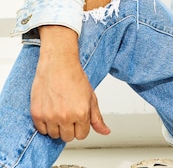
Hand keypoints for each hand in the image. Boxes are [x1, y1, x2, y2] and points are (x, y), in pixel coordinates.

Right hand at [30, 26, 110, 141]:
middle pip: (68, 137)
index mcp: (81, 113)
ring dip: (57, 127)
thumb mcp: (91, 97)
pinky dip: (45, 124)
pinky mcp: (37, 114)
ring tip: (59, 111)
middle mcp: (65, 116)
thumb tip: (105, 131)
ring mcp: (50, 116)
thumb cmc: (74, 77)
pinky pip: (41, 130)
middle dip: (70, 128)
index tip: (79, 119)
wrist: (58, 64)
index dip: (81, 127)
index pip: (82, 135)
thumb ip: (97, 118)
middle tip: (69, 114)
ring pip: (54, 135)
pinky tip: (50, 111)